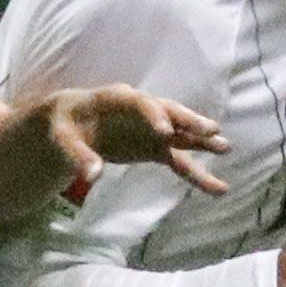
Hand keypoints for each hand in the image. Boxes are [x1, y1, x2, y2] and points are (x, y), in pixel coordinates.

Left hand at [32, 85, 229, 199]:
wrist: (70, 126)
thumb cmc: (64, 124)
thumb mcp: (61, 137)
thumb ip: (77, 155)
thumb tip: (93, 175)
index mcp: (115, 99)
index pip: (138, 102)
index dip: (153, 115)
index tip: (165, 132)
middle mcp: (140, 110)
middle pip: (168, 112)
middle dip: (188, 121)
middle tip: (210, 130)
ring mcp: (151, 129)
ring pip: (181, 134)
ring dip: (202, 141)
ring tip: (225, 148)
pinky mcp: (155, 148)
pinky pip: (180, 160)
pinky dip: (197, 173)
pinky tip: (217, 187)